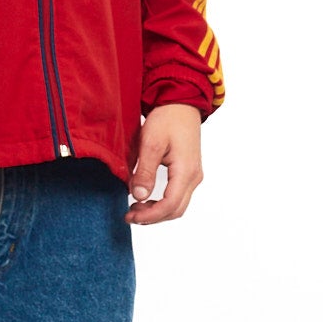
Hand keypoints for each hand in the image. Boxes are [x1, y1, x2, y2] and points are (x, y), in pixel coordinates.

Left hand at [126, 104, 203, 224]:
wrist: (181, 104)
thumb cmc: (167, 119)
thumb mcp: (150, 143)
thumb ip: (145, 171)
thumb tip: (139, 196)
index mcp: (186, 171)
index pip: (170, 205)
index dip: (149, 215)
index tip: (130, 216)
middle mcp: (194, 177)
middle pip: (175, 210)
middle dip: (152, 217)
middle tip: (129, 215)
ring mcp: (193, 175)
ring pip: (178, 205)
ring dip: (157, 211)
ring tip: (135, 208)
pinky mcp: (189, 172)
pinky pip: (178, 196)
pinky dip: (162, 203)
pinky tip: (146, 199)